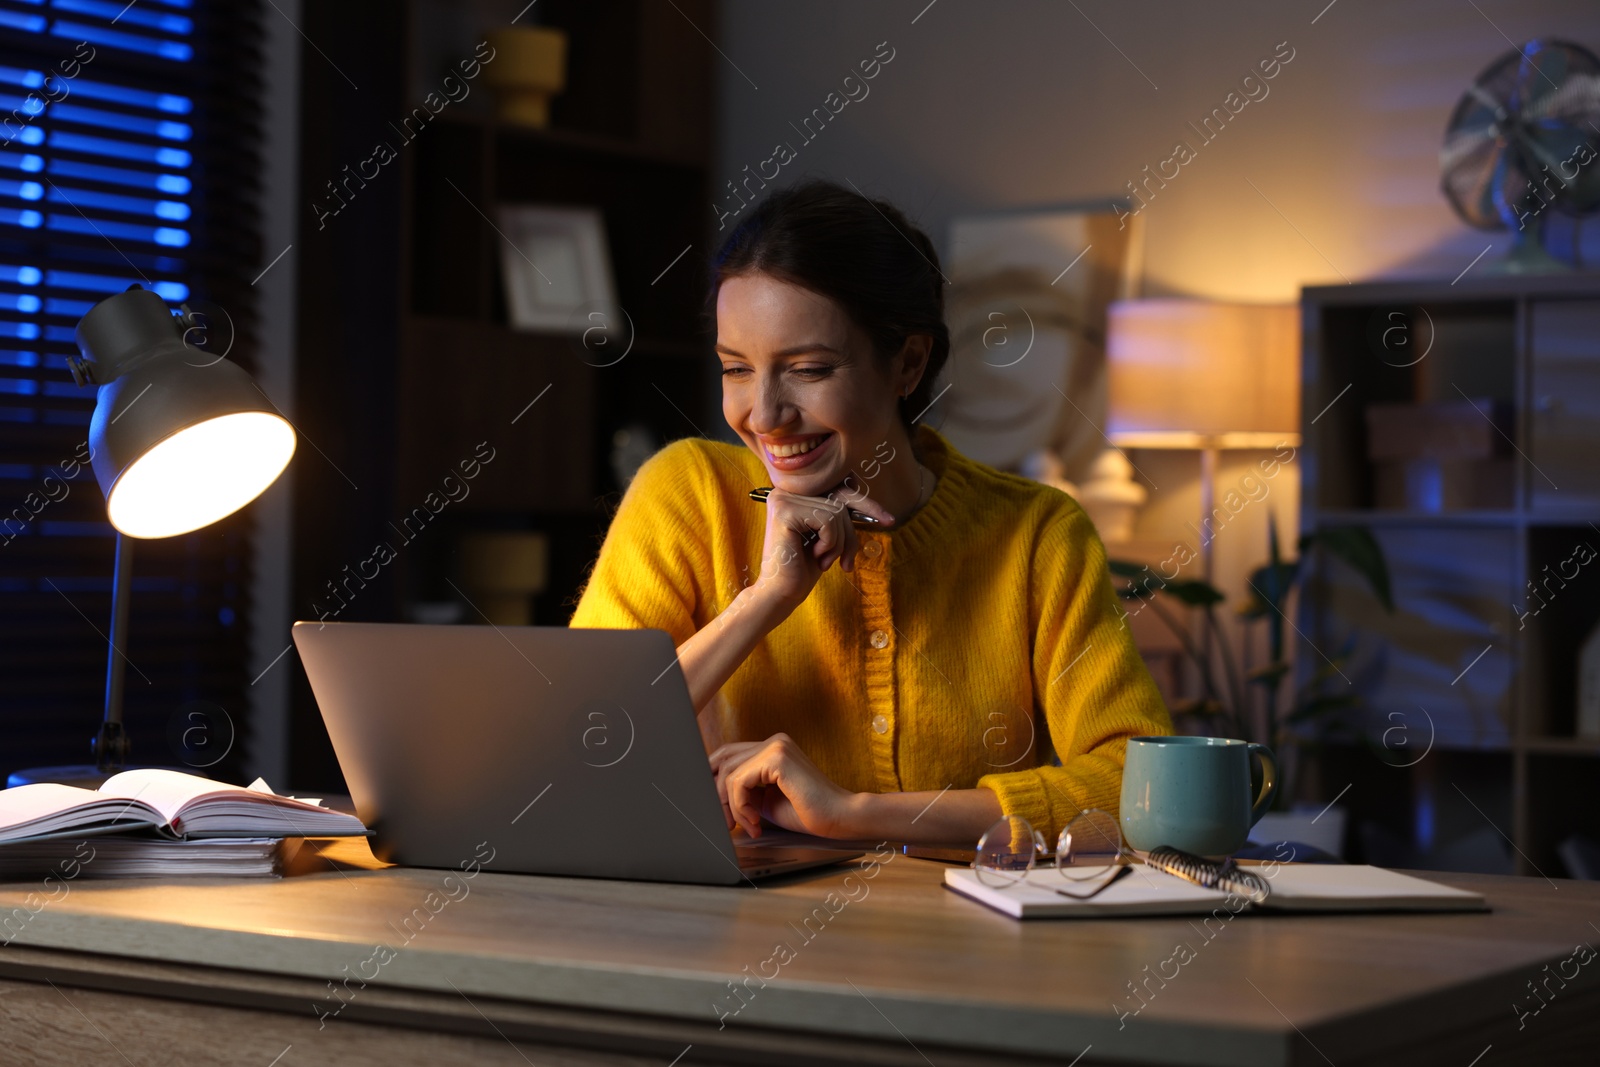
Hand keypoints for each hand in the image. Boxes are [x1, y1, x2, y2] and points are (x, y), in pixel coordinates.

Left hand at [710, 733, 860, 838]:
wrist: (839, 818)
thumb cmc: (808, 812)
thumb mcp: (766, 801)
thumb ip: (744, 791)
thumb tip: (714, 795)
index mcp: (773, 748)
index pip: (729, 755)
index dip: (714, 779)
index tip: (716, 809)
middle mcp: (774, 742)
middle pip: (724, 759)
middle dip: (717, 794)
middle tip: (726, 822)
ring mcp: (776, 747)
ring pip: (729, 772)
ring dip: (730, 805)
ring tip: (747, 825)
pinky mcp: (777, 758)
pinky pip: (739, 781)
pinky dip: (740, 805)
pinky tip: (754, 821)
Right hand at [752, 484, 894, 609]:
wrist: (781, 593)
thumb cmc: (804, 568)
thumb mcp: (828, 536)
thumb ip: (839, 514)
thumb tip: (860, 488)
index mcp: (794, 495)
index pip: (838, 490)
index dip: (866, 504)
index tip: (889, 520)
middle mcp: (786, 491)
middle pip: (840, 500)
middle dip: (851, 533)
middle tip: (847, 563)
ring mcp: (783, 499)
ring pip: (837, 512)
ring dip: (838, 543)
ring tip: (823, 561)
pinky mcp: (785, 511)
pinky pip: (828, 520)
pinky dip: (830, 543)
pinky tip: (815, 557)